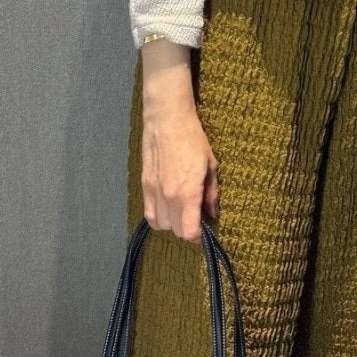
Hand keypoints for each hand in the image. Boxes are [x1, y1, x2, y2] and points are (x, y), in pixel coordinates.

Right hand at [140, 39, 218, 244]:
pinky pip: (148, 213)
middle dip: (187, 230)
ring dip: (172, 224)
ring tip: (182, 213)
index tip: (205, 232)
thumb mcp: (211, 166)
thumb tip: (212, 213)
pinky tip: (167, 208)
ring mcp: (153, 191)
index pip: (189, 231)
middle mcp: (168, 196)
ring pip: (161, 224)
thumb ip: (211, 193)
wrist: (167, 119)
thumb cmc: (193, 138)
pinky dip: (158, 217)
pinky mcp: (144, 185)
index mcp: (187, 193)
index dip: (198, 237)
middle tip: (196, 219)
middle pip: (175, 231)